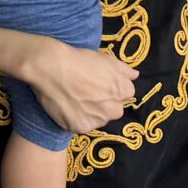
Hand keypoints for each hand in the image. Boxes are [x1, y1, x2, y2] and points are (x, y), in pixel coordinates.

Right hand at [17, 41, 138, 133]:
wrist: (52, 68)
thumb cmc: (81, 60)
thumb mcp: (107, 60)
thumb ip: (124, 70)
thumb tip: (135, 76)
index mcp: (124, 92)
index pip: (125, 94)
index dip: (111, 89)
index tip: (99, 84)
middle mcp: (114, 110)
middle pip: (113, 109)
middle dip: (104, 103)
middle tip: (87, 93)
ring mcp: (97, 120)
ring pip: (98, 119)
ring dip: (91, 113)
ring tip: (76, 100)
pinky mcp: (80, 128)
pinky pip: (82, 125)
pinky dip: (76, 119)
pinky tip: (68, 107)